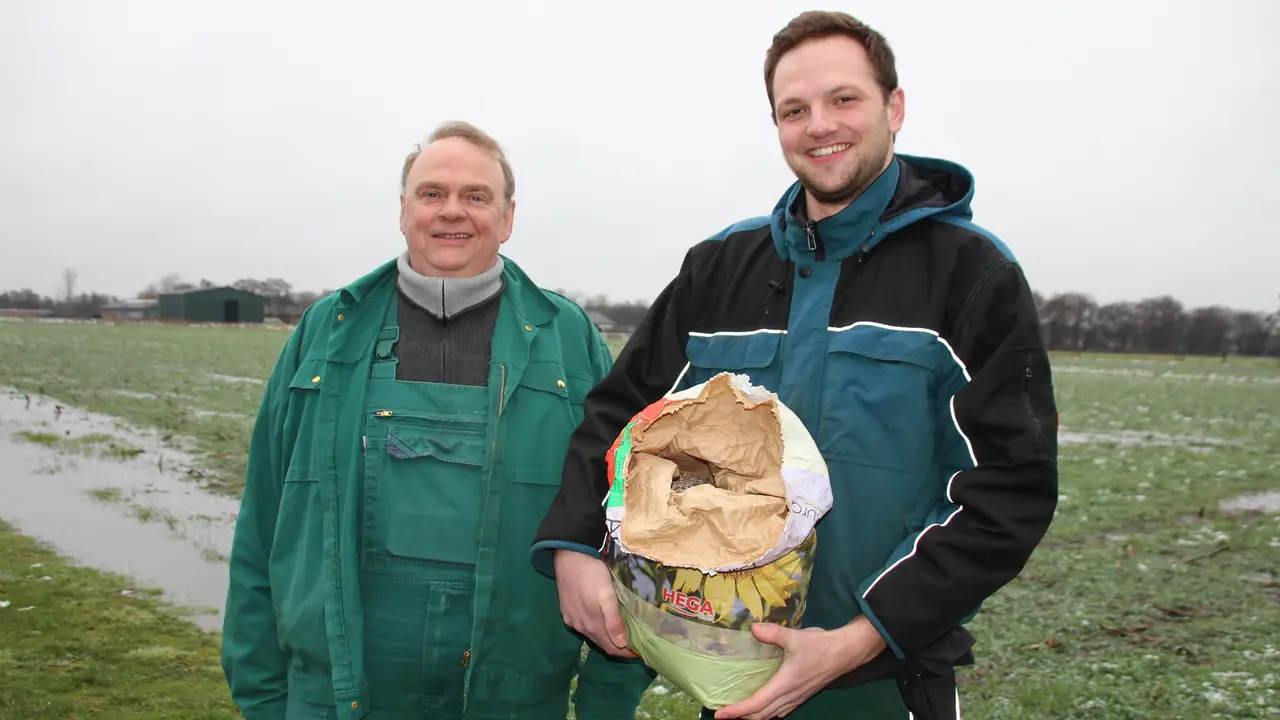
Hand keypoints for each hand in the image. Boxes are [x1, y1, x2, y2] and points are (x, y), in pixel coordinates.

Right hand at [553, 549, 637, 657]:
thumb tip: (621, 644)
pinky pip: (582, 627)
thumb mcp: (608, 596)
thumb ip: (613, 621)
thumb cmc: (593, 574)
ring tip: (621, 633)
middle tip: (634, 643)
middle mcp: (581, 627)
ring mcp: (572, 620)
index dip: (626, 653)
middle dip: (618, 646)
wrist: (568, 557)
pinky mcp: (566, 612)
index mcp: (593, 625)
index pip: (612, 648)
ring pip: (592, 636)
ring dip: (606, 637)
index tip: (640, 652)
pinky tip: (601, 622)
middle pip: (602, 643)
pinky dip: (594, 629)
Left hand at [715, 616, 886, 718]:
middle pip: (761, 715)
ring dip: (754, 716)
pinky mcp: (801, 696)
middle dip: (742, 716)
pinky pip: (780, 711)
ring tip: (738, 711)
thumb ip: (772, 633)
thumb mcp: (795, 637)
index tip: (720, 714)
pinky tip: (762, 705)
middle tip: (723, 712)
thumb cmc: (820, 646)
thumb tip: (752, 627)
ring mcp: (796, 698)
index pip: (756, 704)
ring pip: (772, 715)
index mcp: (784, 685)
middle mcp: (789, 696)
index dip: (737, 711)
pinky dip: (766, 712)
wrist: (845, 653)